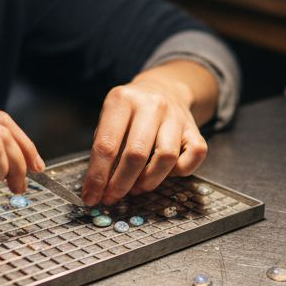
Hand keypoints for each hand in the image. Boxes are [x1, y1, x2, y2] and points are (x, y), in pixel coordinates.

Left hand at [80, 71, 209, 205]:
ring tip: (137, 187)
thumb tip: (96, 187)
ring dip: (149, 181)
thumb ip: (104, 148)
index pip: (106, 145)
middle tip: (112, 197)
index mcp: (122, 100)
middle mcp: (151, 105)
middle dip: (121, 184)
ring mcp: (176, 116)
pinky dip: (179, 172)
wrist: (164, 88)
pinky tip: (164, 173)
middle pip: (136, 154)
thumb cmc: (131, 112)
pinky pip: (193, 157)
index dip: (97, 177)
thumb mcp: (110, 118)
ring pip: (166, 157)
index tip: (91, 197)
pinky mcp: (194, 128)